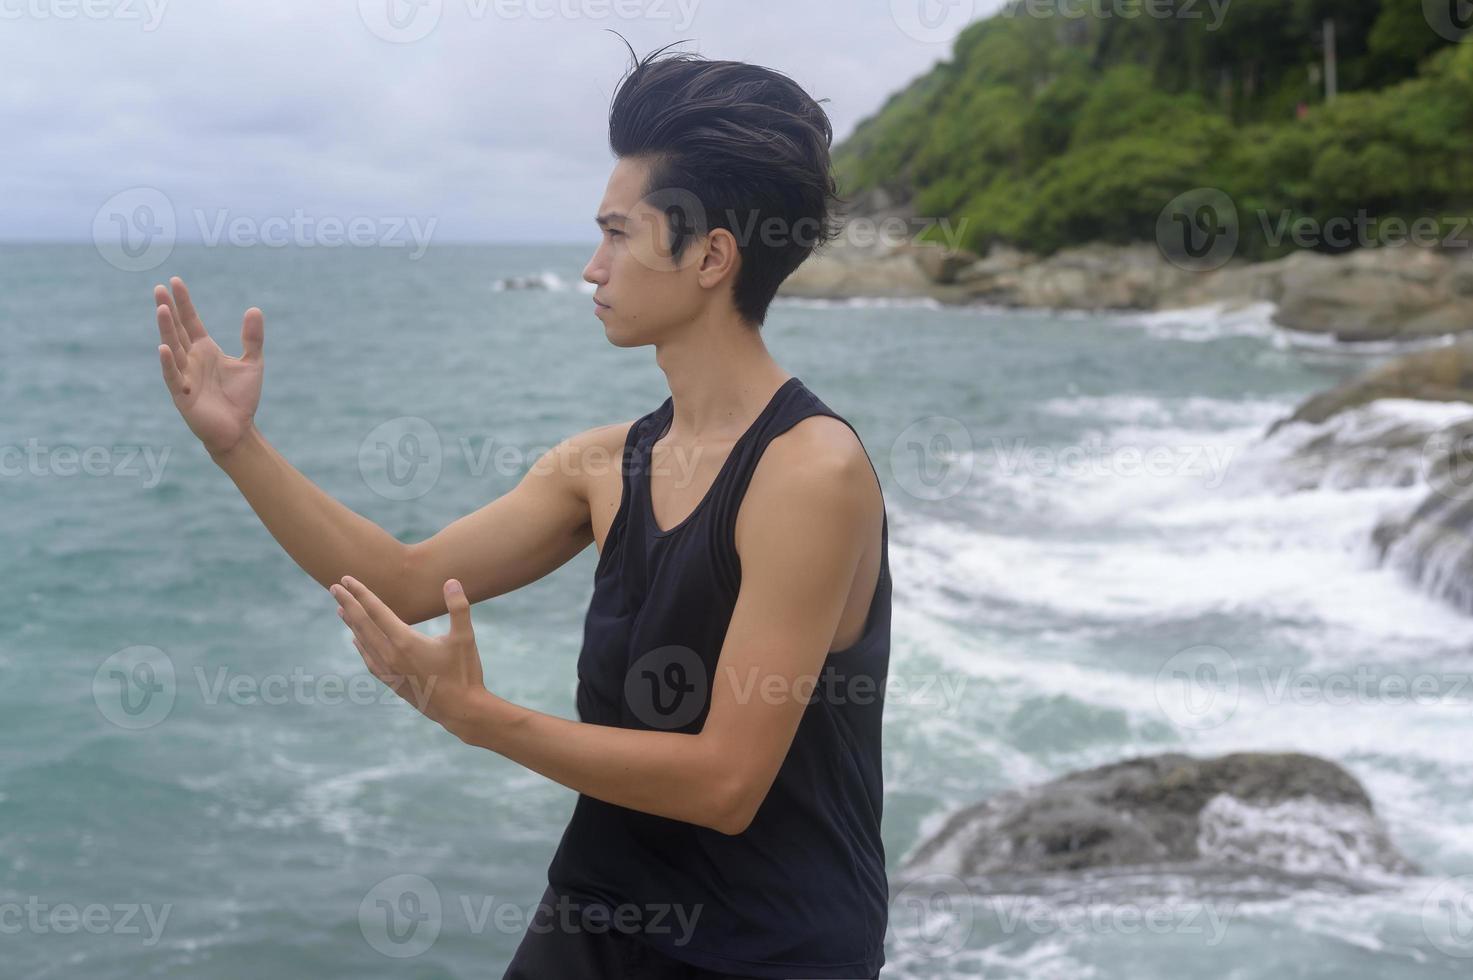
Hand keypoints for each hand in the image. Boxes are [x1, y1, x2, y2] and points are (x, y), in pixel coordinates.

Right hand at [153, 276, 263, 458]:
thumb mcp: (252, 363)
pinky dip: (169, 363)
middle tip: (158, 288)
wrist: (239, 429)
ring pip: (173, 348)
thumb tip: (255, 309)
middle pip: (177, 330)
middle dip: (168, 310)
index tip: (174, 281)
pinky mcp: (183, 395)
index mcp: (205, 350)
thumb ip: (253, 338)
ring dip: (166, 330)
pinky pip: (173, 376)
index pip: (191, 321)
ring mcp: (184, 376)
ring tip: (161, 309)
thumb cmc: (241, 398)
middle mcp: (191, 359)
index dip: (184, 302)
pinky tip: (163, 347)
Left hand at [330, 575, 488, 736]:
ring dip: (351, 624)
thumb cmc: (464, 673)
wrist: (460, 711)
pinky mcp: (392, 682)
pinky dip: (360, 646)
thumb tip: (451, 581)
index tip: (346, 579)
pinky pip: (369, 660)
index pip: (376, 611)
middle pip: (362, 624)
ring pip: (363, 642)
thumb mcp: (465, 638)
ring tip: (340, 609)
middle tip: (334, 587)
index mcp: (405, 641)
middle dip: (348, 604)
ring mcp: (389, 671)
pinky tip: (356, 640)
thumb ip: (458, 608)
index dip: (361, 593)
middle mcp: (391, 655)